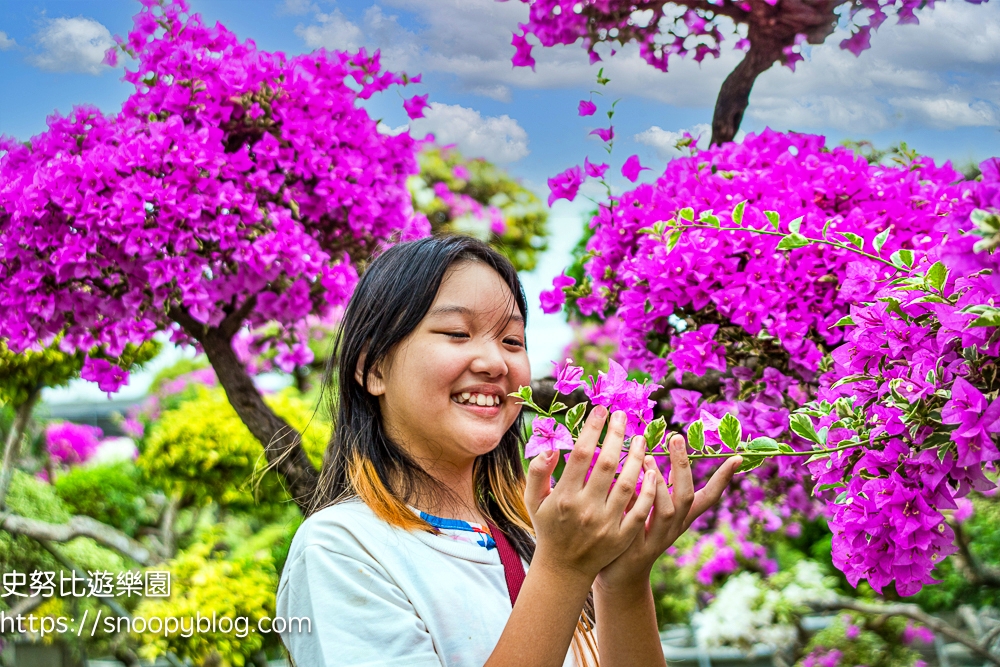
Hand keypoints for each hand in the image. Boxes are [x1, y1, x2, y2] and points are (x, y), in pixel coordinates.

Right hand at [524, 405, 657, 583]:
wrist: (563, 569)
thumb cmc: (548, 527)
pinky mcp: (621, 537)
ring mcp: (606, 524)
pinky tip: (652, 471)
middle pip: (606, 464)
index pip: (581, 454)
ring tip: (641, 439)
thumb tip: (550, 447)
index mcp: (564, 496)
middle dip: (616, 435)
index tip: (600, 410)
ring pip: (627, 483)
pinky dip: (648, 489)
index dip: (592, 429)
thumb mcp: (532, 500)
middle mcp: (586, 509)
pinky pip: (640, 509)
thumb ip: (537, 472)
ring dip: (637, 458)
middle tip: (622, 415)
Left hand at [595, 434, 741, 593]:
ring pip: (667, 510)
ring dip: (659, 481)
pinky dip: (635, 499)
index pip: (708, 497)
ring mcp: (657, 539)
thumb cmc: (636, 535)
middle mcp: (674, 528)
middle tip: (677, 437)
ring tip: (647, 457)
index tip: (738, 457)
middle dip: (683, 466)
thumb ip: (658, 488)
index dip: (723, 479)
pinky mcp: (636, 546)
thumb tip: (662, 455)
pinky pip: (638, 520)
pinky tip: (625, 480)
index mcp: (682, 519)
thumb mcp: (652, 511)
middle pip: (687, 497)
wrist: (620, 577)